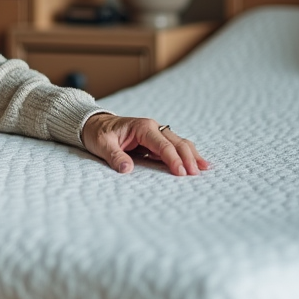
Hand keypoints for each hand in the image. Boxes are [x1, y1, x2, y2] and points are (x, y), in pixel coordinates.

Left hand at [81, 113, 208, 176]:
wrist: (94, 124)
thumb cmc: (98, 134)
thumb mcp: (102, 145)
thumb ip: (114, 156)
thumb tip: (127, 169)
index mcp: (142, 127)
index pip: (162, 144)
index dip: (173, 158)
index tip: (181, 172)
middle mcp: (153, 127)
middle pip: (176, 142)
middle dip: (188, 157)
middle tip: (196, 174)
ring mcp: (156, 133)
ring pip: (179, 142)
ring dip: (191, 155)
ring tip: (204, 168)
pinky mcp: (156, 140)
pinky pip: (174, 146)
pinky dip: (187, 154)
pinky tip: (198, 162)